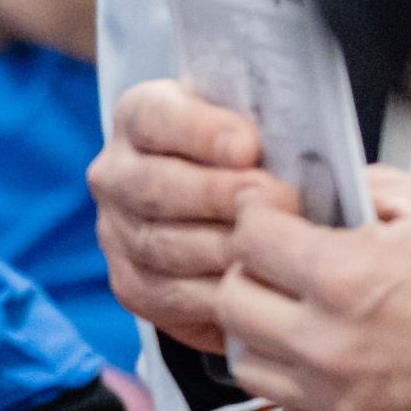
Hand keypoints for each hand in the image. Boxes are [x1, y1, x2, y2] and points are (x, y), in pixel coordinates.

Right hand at [92, 80, 294, 353]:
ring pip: (161, 245)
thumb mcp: (247, 124)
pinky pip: (168, 294)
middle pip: (154, 186)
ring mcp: (117, 232)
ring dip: (220, 247)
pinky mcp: (132, 284)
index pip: (154, 118)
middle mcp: (116, 173)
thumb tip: (294, 140)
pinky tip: (253, 284)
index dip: (199, 132)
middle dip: (216, 195)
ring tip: (271, 245)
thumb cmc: (245, 156)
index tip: (249, 145)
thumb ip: (258, 124)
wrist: (220, 210)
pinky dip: (213, 293)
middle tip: (272, 199)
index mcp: (138, 117)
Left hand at [215, 168, 410, 410]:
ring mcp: (335, 401)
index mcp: (342, 276)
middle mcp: (324, 342)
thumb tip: (342, 186)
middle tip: (278, 266)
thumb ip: (381, 186)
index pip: (248, 235)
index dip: (259, 215)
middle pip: (232, 301)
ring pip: (249, 366)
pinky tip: (322, 376)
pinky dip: (293, 400)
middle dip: (248, 273)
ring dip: (264, 337)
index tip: (275, 214)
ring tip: (297, 320)